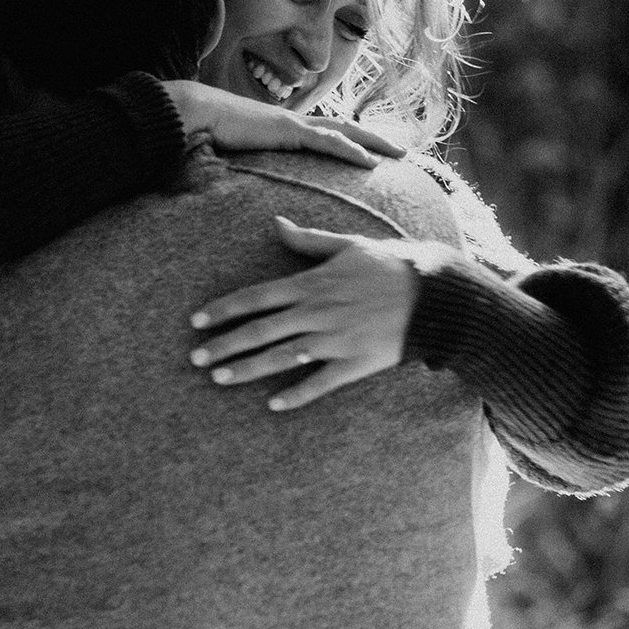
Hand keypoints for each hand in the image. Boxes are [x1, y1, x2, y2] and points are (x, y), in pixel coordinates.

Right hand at [160, 81, 403, 168]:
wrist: (195, 114)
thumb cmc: (210, 133)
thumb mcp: (238, 153)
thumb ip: (252, 164)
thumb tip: (251, 182)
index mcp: (286, 127)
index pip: (328, 133)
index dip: (353, 140)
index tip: (375, 152)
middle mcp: (295, 122)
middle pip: (346, 129)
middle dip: (377, 138)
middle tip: (403, 150)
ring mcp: (293, 123)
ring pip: (345, 132)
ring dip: (375, 141)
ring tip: (399, 152)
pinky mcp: (288, 130)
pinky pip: (326, 142)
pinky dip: (351, 150)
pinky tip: (370, 162)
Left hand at [186, 216, 421, 410]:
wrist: (433, 295)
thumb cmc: (389, 265)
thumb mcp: (347, 245)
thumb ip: (308, 240)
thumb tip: (276, 223)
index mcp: (311, 284)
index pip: (256, 297)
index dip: (223, 310)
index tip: (196, 322)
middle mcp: (317, 313)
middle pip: (260, 331)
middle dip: (224, 345)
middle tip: (195, 359)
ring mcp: (335, 340)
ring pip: (282, 358)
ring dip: (248, 370)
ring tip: (219, 379)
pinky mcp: (355, 363)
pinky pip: (320, 383)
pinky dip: (296, 395)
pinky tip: (273, 405)